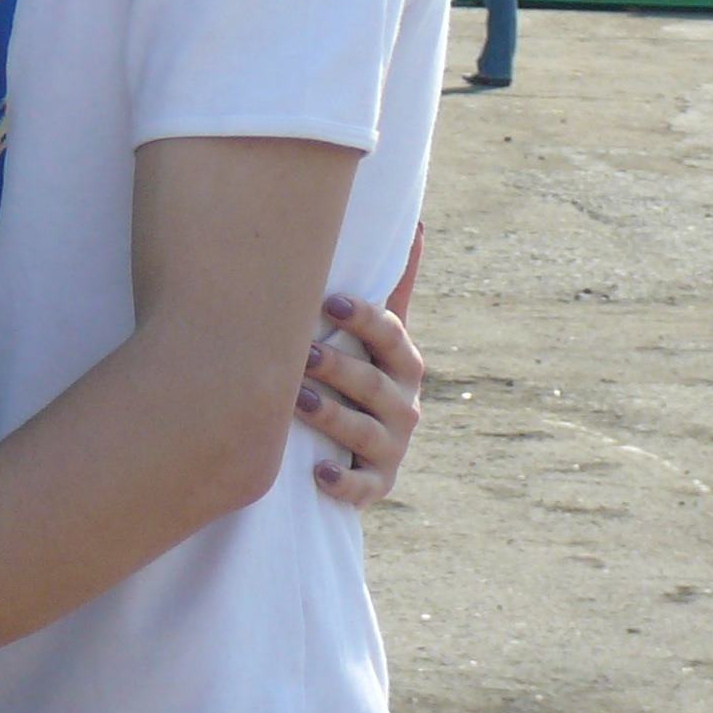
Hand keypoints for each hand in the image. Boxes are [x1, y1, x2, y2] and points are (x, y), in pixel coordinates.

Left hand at [303, 233, 425, 507]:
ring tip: (296, 401)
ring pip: (367, 433)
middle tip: (302, 353)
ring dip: (334, 417)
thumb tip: (416, 224)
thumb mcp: (374, 335)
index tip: (331, 302)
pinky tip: (318, 473)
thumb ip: (390, 287)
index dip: (366, 320)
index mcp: (402, 362)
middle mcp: (403, 405)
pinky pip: (364, 489)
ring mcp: (391, 448)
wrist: (354, 447)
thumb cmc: (357, 372)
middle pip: (377, 385)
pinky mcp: (376, 485)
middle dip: (341, 368)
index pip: (392, 336)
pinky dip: (345, 483)